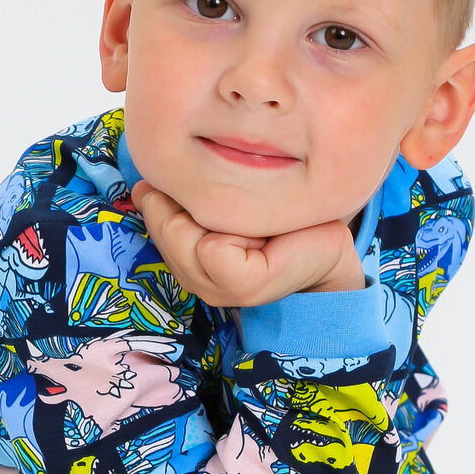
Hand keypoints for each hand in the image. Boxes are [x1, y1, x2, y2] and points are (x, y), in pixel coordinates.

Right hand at [132, 180, 365, 308]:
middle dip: (204, 202)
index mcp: (185, 258)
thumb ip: (184, 196)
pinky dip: (241, 232)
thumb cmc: (281, 217)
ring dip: (224, 215)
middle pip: (164, 222)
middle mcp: (194, 279)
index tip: (225, 197)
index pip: (152, 209)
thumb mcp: (224, 201)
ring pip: (184, 234)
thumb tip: (145, 184)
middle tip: (246, 211)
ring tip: (256, 224)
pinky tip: (266, 238)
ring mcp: (216, 289)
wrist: (330, 245)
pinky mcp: (241, 287)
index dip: (185, 190)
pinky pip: (213, 248)